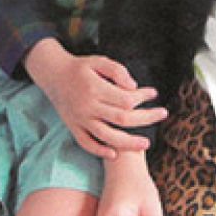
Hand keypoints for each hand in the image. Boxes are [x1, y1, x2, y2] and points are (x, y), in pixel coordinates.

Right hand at [25, 39, 167, 158]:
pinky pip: (86, 143)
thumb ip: (117, 71)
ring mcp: (80, 119)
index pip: (125, 98)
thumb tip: (134, 86)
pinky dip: (99, 151)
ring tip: (146, 144)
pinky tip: (115, 154)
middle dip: (145, 118)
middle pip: (122, 118)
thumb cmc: (79, 67)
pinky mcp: (73, 127)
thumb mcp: (98, 61)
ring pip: (107, 136)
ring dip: (128, 143)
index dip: (142, 97)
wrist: (52, 74)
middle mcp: (88, 106)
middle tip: (162, 114)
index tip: (153, 93)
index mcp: (95, 88)